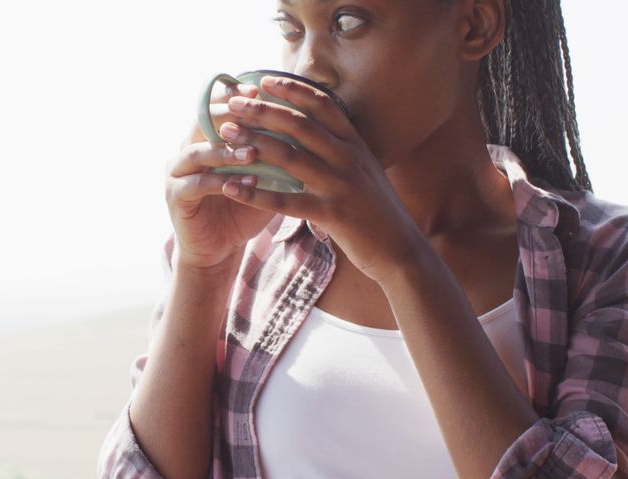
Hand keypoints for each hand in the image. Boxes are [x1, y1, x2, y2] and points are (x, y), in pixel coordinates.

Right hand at [164, 84, 277, 270]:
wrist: (219, 248)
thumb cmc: (244, 208)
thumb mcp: (261, 175)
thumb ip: (273, 150)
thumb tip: (305, 120)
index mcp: (204, 138)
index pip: (214, 106)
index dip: (233, 95)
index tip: (258, 87)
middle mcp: (185, 150)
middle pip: (201, 122)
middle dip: (228, 116)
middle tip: (253, 112)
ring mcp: (176, 173)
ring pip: (198, 152)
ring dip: (226, 151)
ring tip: (253, 152)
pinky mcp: (174, 197)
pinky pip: (197, 185)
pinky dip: (221, 183)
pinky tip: (245, 183)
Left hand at [216, 75, 427, 284]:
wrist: (401, 249)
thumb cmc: (376, 210)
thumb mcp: (364, 170)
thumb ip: (341, 148)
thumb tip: (314, 129)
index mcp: (355, 144)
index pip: (322, 104)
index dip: (292, 89)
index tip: (263, 79)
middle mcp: (348, 158)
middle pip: (299, 124)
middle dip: (263, 110)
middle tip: (234, 103)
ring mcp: (340, 185)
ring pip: (289, 157)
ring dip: (254, 142)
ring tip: (226, 135)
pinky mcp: (331, 215)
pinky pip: (285, 202)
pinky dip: (255, 194)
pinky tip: (231, 188)